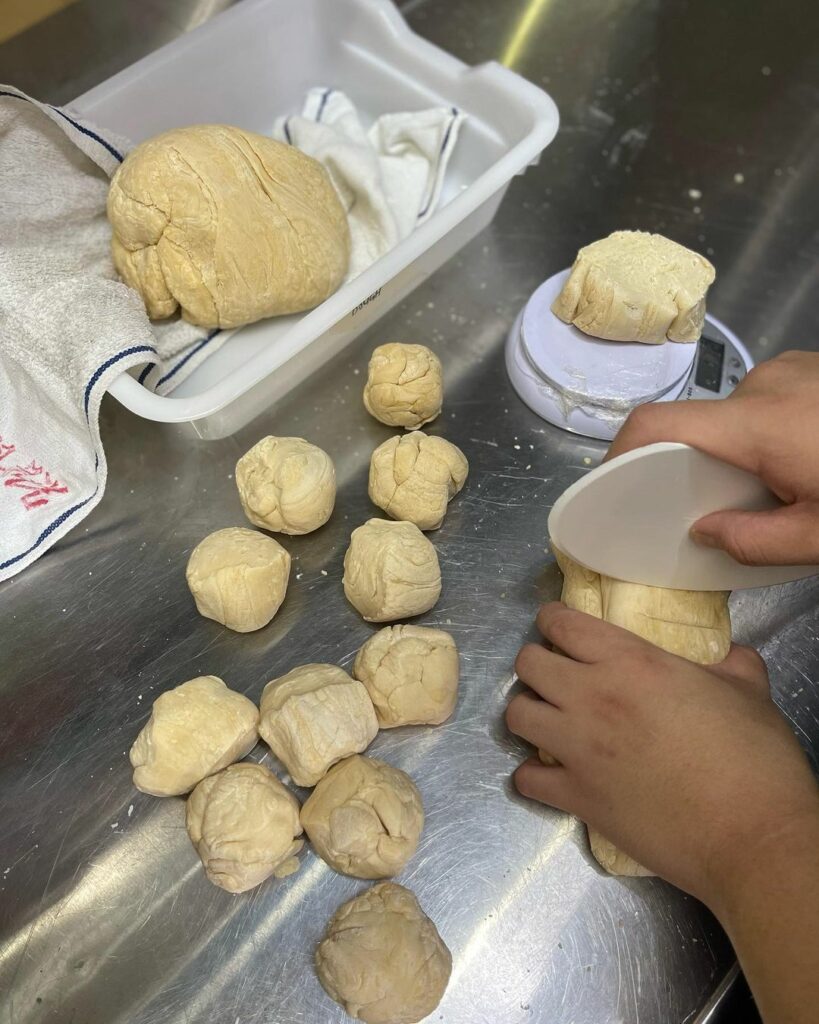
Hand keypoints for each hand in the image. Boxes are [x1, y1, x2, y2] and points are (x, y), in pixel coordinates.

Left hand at [506, 603, 818, 907]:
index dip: (554, 620)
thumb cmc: (753, 757)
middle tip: (557, 675)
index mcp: (630, 662)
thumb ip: (731, 666)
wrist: (749, 835)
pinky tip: (552, 775)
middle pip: (528, 664)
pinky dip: (533, 776)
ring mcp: (577, 749)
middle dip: (537, 664)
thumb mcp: (748, 692)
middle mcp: (591, 697)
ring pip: (517, 716)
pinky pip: (526, 779)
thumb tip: (733, 657)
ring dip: (530, 714)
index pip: (564, 624)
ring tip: (550, 721)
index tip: (558, 626)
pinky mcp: (576, 797)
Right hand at [608, 350, 818, 565]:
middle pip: (702, 426)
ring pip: (739, 416)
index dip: (623, 450)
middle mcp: (765, 384)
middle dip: (706, 466)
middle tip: (739, 506)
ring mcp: (791, 369)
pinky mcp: (810, 366)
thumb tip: (705, 532)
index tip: (613, 482)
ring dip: (747, 449)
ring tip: (791, 482)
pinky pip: (769, 400)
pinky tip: (808, 455)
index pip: (661, 424)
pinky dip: (774, 430)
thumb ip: (756, 542)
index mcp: (758, 423)